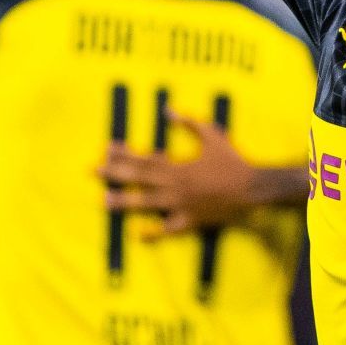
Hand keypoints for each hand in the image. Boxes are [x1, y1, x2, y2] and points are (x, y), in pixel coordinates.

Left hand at [100, 112, 259, 234]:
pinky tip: (137, 234)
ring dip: (124, 202)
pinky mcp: (190, 221)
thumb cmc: (232, 161)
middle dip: (115, 174)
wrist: (252, 189)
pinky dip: (153, 233)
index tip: (106, 149)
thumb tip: (167, 110)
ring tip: (104, 200)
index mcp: (178, 165)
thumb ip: (188, 123)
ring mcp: (180, 205)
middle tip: (93, 171)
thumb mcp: (212, 135)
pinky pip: (168, 229)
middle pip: (139, 179)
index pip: (144, 159)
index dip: (124, 154)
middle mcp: (174, 185)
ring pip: (147, 204)